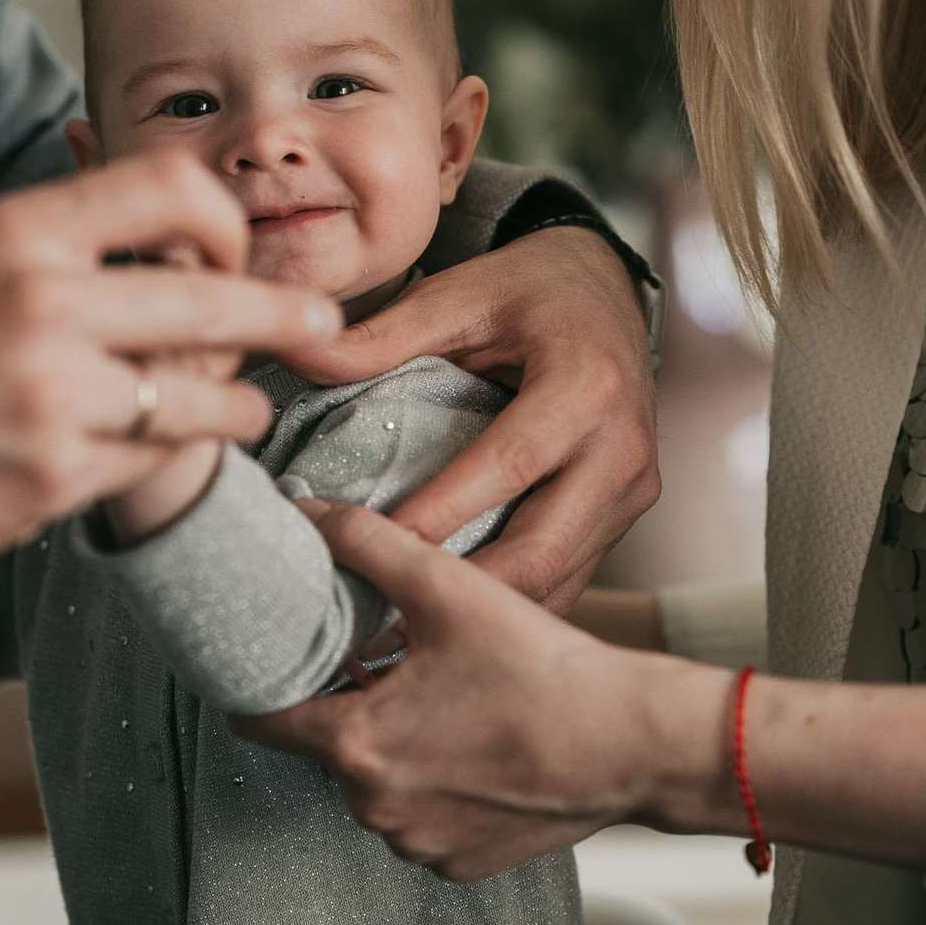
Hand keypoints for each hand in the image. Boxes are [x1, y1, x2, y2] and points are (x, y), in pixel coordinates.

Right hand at [0, 150, 340, 589]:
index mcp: (15, 233)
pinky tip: (178, 446)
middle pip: (213, 296)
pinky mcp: (55, 477)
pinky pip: (161, 457)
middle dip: (282, 314)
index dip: (223, 220)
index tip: (234, 253)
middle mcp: (40, 302)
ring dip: (237, 400)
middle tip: (318, 322)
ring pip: (204, 392)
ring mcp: (51, 394)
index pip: (170, 187)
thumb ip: (59, 247)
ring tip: (244, 405)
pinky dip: (181, 452)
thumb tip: (166, 235)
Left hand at [235, 501, 734, 882]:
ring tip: (445, 699)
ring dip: (395, 746)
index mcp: (356, 745)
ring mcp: (419, 845)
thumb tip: (307, 510)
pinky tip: (477, 743)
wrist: (632, 744)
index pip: (262, 721)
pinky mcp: (460, 864)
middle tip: (391, 661)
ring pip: (377, 784)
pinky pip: (423, 818)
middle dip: (349, 705)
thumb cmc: (541, 669)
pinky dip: (437, 785)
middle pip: (327, 747)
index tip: (276, 658)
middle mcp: (375, 809)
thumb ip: (365, 543)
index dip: (265, 682)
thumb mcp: (446, 588)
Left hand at [282, 226, 658, 610]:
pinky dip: (505, 606)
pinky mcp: (623, 516)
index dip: (435, 517)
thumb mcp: (459, 296)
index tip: (362, 552)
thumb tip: (294, 351)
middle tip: (373, 621)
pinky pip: (565, 578)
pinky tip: (444, 621)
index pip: (505, 469)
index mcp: (587, 388)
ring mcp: (631, 491)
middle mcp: (622, 450)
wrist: (609, 289)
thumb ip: (380, 335)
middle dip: (455, 594)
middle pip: (538, 551)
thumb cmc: (531, 289)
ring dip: (478, 615)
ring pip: (554, 581)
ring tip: (397, 636)